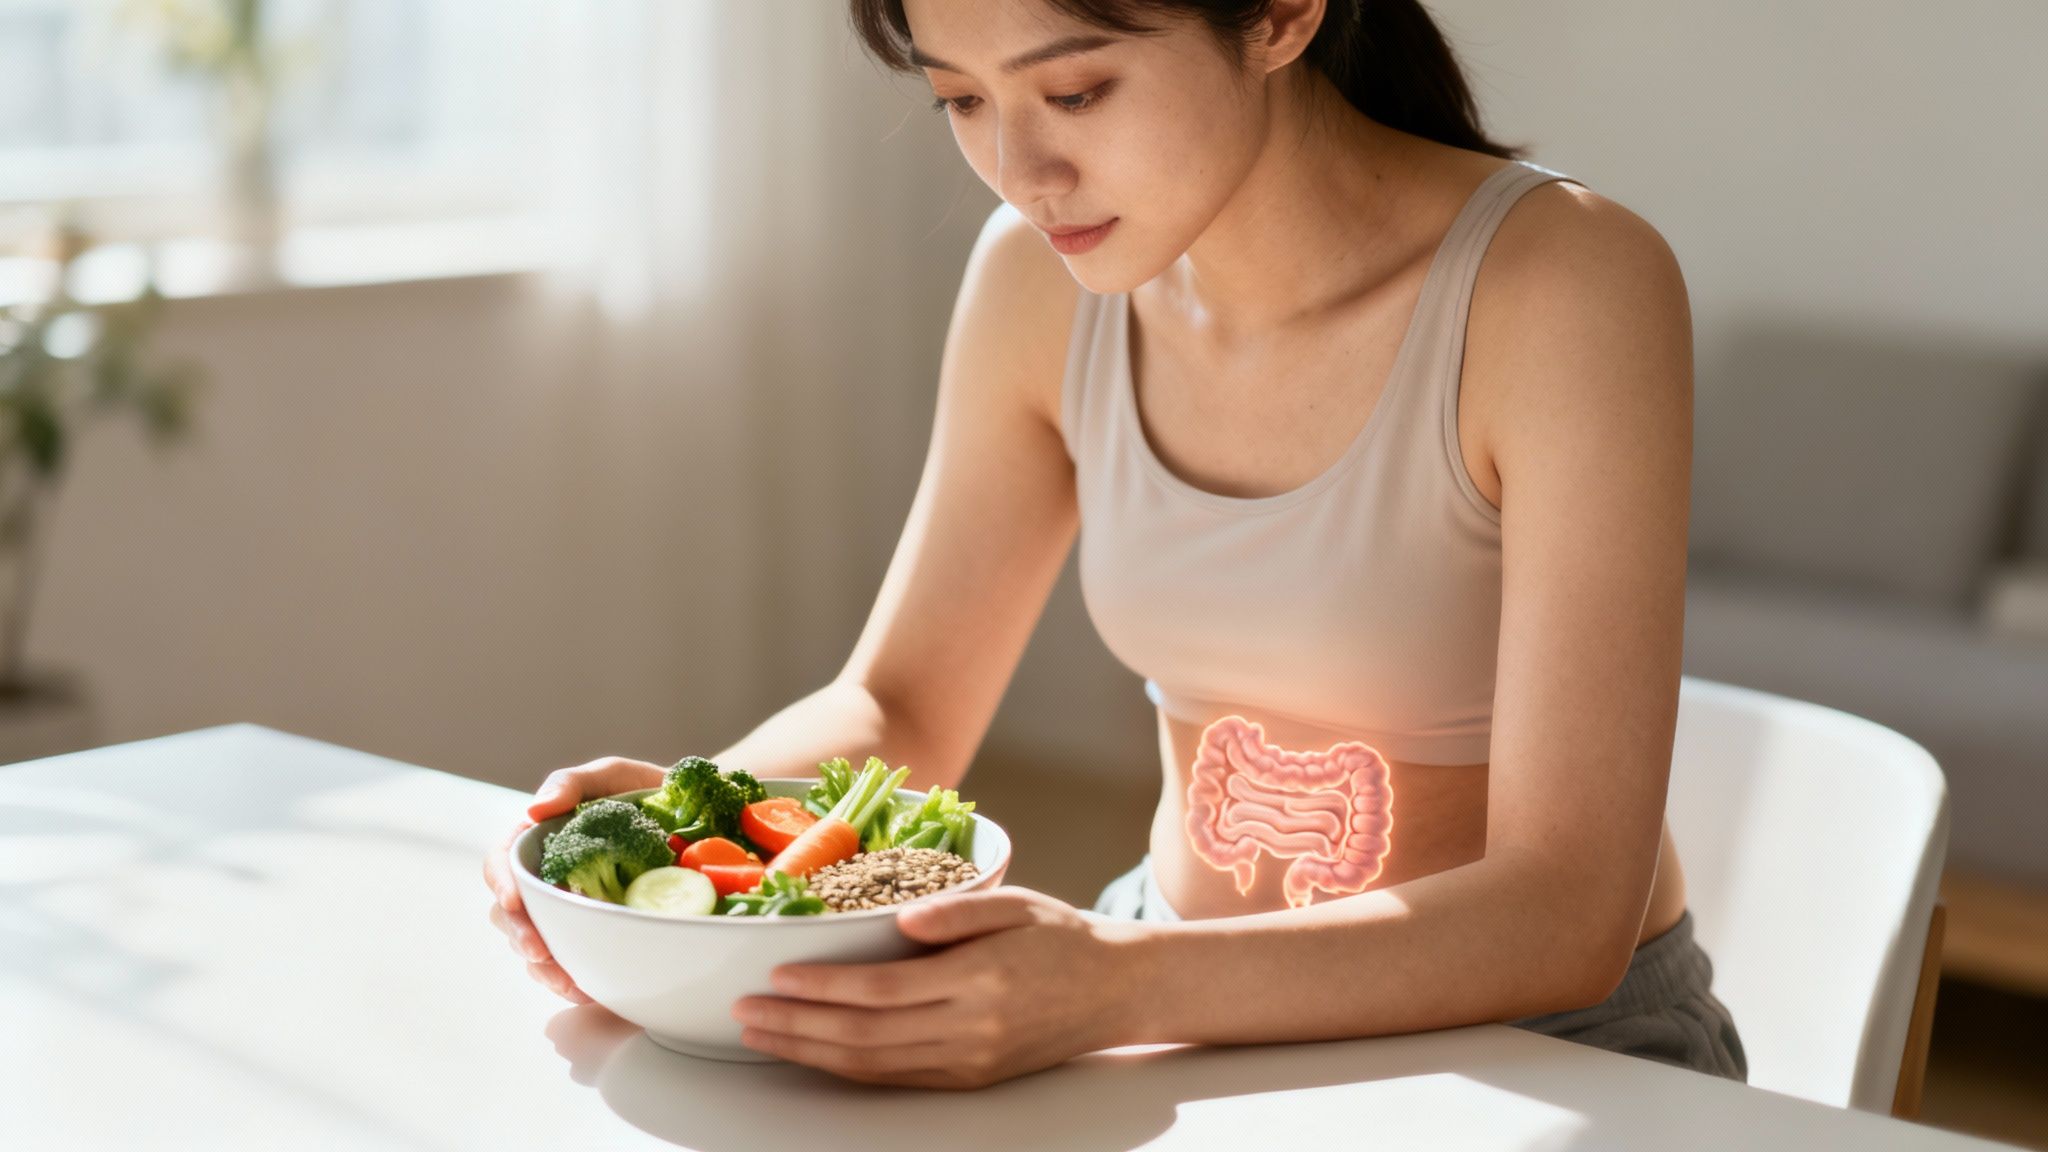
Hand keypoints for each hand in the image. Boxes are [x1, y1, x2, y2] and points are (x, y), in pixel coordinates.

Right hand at [483, 756, 667, 1003]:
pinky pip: (571, 963)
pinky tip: (588, 990)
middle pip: (511, 914)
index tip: (513, 902)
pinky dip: (574, 980)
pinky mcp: (592, 934)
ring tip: (568, 982)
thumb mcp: (612, 776)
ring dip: (545, 968)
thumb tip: (535, 809)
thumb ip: (573, 783)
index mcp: (540, 841)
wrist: (694, 820)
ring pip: (536, 946)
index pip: (502, 863)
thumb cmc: (645, 793)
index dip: (501, 884)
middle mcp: (546, 879)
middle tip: (542, 954)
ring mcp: (567, 910)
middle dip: (521, 936)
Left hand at [731, 887, 1151, 1088]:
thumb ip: (958, 910)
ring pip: (872, 1066)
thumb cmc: (1063, 936)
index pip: (882, 989)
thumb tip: (900, 917)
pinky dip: (846, 1068)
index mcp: (980, 979)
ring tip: (761, 1036)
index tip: (777, 973)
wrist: (1118, 991)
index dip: (823, 985)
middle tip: (744, 1011)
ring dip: (809, 1053)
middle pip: (864, 1035)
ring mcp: (969, 1062)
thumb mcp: (1017, 903)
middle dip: (797, 1025)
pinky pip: (895, 1078)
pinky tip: (812, 1052)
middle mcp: (971, 1029)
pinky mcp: (969, 1078)